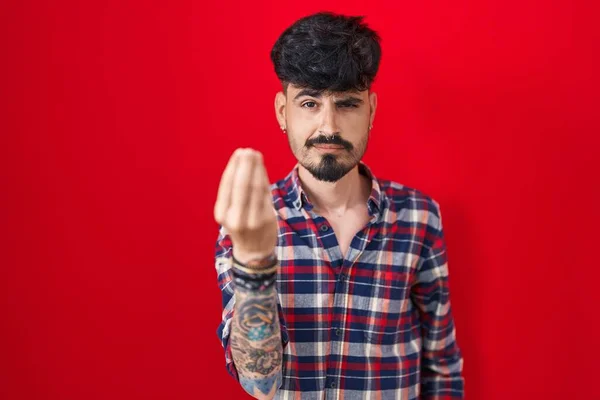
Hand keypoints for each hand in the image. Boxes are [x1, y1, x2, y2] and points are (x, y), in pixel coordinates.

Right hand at [213, 148, 277, 263]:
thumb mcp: (231, 212)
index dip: (234, 167)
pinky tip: (262, 169)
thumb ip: (235, 191)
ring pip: (255, 189)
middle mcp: (235, 218)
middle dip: (246, 165)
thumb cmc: (241, 226)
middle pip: (241, 186)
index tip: (239, 153)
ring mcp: (252, 220)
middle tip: (249, 151)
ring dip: (257, 169)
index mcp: (222, 214)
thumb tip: (243, 163)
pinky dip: (264, 180)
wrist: (253, 252)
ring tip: (256, 155)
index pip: (228, 186)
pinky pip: (265, 195)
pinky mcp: (266, 220)